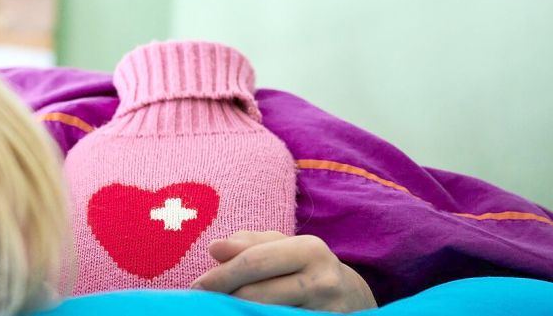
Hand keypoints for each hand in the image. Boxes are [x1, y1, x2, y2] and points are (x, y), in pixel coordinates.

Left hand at [191, 231, 376, 312]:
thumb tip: (214, 248)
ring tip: (221, 310)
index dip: (220, 275)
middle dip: (223, 298)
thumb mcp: (286, 248)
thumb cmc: (309, 268)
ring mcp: (324, 312)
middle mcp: (322, 281)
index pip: (254, 262)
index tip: (196, 286)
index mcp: (310, 250)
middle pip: (256, 295)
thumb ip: (250, 244)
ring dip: (236, 314)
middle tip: (201, 302)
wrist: (356, 300)